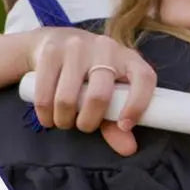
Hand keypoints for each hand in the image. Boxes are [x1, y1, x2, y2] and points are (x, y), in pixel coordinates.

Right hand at [25, 28, 156, 155]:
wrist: (53, 40)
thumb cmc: (88, 74)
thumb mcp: (107, 94)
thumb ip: (116, 123)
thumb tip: (128, 149)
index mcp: (128, 58)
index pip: (144, 78)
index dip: (137, 105)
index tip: (124, 126)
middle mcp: (105, 48)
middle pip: (99, 95)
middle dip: (88, 122)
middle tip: (83, 126)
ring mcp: (76, 46)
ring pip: (68, 98)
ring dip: (64, 120)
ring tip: (64, 121)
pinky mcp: (50, 50)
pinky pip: (45, 94)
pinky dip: (45, 114)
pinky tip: (48, 118)